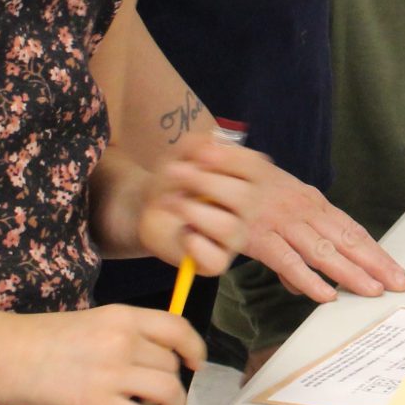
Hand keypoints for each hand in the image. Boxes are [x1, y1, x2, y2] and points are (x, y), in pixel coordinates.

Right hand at [0, 304, 203, 404]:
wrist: (3, 355)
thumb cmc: (41, 341)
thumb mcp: (93, 323)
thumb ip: (125, 337)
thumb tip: (155, 360)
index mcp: (122, 317)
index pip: (177, 328)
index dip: (194, 348)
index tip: (195, 362)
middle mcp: (123, 341)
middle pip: (172, 366)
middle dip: (173, 384)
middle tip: (162, 397)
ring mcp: (111, 374)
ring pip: (168, 392)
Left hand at [131, 135, 261, 275]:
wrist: (149, 205)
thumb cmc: (174, 179)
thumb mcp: (181, 153)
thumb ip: (198, 144)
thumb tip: (212, 144)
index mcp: (246, 180)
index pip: (255, 167)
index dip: (231, 159)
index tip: (201, 155)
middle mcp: (246, 209)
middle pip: (244, 197)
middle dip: (205, 183)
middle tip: (176, 174)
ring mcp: (234, 236)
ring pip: (229, 228)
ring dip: (194, 211)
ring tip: (173, 202)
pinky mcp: (216, 261)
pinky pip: (216, 259)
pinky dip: (195, 244)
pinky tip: (184, 232)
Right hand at [236, 157, 404, 302]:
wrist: (206, 167)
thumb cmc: (243, 190)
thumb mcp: (276, 213)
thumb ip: (294, 248)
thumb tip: (307, 285)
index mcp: (311, 202)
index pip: (352, 230)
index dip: (375, 252)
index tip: (396, 271)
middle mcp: (303, 209)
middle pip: (346, 240)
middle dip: (375, 263)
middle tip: (398, 283)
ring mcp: (282, 221)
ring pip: (324, 251)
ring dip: (350, 273)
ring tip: (372, 290)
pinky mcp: (259, 235)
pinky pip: (288, 261)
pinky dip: (308, 279)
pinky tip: (326, 295)